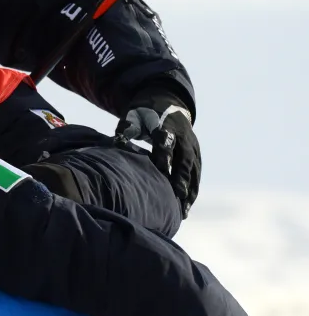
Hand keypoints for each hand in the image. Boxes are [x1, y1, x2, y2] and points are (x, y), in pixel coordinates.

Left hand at [115, 87, 199, 216]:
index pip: (166, 142)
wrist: (168, 104)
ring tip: (184, 211)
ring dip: (190, 190)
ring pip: (193, 170)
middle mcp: (184, 138)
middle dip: (182, 178)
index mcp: (167, 127)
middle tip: (178, 196)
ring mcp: (192, 147)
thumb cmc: (145, 113)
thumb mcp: (134, 115)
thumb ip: (127, 126)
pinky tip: (187, 207)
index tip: (162, 171)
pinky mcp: (196, 154)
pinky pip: (197, 174)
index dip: (164, 156)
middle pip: (184, 160)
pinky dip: (194, 190)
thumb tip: (119, 139)